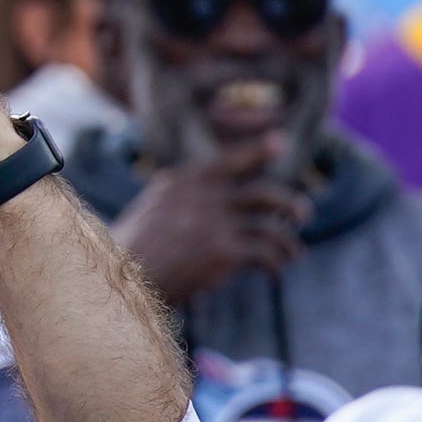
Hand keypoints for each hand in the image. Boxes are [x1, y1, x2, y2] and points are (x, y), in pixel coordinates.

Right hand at [112, 134, 312, 303]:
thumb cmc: (129, 252)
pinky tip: (274, 274)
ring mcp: (216, 222)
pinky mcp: (225, 251)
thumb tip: (209, 199)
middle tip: (302, 213)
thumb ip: (179, 199)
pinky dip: (275, 264)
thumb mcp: (149, 210)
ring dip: (287, 240)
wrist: (120, 279)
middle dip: (288, 202)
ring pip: (271, 223)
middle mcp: (203, 196)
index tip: (280, 141)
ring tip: (292, 253)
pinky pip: (265, 253)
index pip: (228, 160)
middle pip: (262, 192)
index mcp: (182, 181)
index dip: (257, 150)